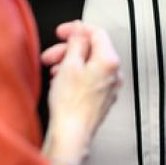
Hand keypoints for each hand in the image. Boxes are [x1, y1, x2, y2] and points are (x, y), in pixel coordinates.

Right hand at [42, 21, 121, 164]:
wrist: (71, 135)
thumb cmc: (70, 103)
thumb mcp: (69, 64)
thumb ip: (77, 42)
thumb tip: (79, 30)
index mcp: (109, 60)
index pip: (96, 33)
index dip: (76, 29)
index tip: (62, 31)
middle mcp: (115, 73)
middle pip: (92, 49)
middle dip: (69, 49)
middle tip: (50, 55)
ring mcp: (110, 87)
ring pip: (89, 64)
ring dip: (69, 63)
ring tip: (52, 71)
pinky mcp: (103, 98)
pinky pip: (90, 78)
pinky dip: (76, 75)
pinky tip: (60, 81)